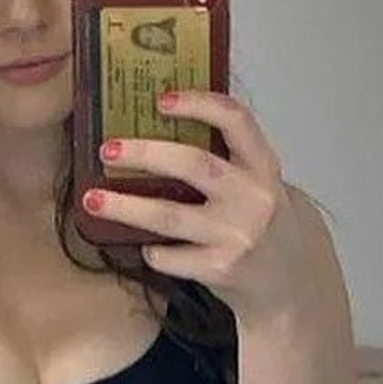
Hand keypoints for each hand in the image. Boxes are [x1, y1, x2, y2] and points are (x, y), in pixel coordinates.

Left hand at [82, 90, 310, 326]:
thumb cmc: (262, 224)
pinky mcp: (220, 269)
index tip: (161, 99)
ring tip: (93, 200)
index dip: (198, 103)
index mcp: (262, 166)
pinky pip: (169, 256)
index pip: (235, 120)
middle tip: (108, 149)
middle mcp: (253, 198)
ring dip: (125, 206)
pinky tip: (144, 246)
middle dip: (145, 153)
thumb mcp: (257, 183)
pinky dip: (150, 250)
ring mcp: (237, 235)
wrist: (289, 283)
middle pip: (193, 165)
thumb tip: (160, 124)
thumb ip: (225, 157)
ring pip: (169, 215)